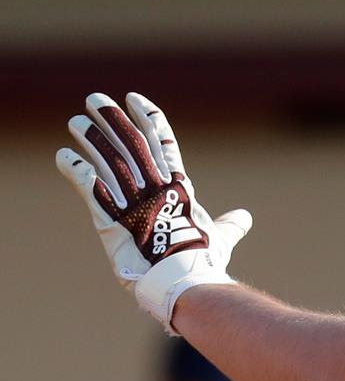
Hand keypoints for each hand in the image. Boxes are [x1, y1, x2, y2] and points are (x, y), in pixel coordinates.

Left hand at [55, 92, 251, 331]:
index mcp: (181, 190)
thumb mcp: (220, 238)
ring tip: (76, 121)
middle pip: (134, 144)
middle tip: (95, 99)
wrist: (188, 282)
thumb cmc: (205, 263)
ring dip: (92, 139)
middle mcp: (157, 189)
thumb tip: (245, 217)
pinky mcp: (113, 221)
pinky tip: (64, 155)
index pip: (165, 146)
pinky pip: (92, 190)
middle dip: (114, 120)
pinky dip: (77, 171)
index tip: (136, 99)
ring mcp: (135, 203)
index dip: (151, 119)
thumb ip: (228, 225)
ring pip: (111, 161)